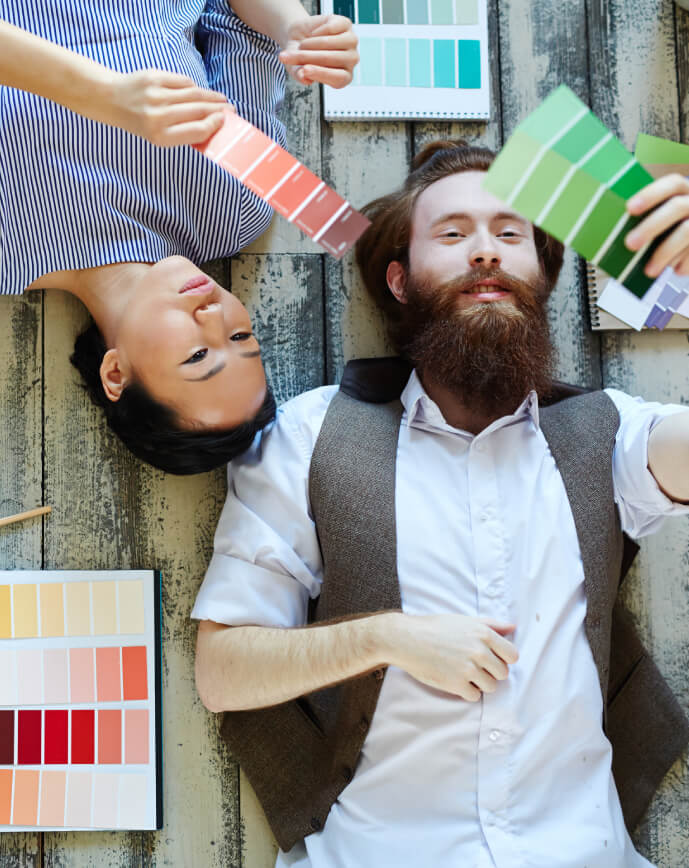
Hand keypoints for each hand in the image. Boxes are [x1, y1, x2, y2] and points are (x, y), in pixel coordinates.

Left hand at [104, 69, 230, 146]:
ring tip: (222, 100)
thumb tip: (215, 127)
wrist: (112, 101)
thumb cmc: (142, 123)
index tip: (224, 121)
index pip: (197, 131)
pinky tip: (200, 92)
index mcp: (160, 136)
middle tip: (231, 110)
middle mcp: (158, 116)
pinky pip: (183, 82)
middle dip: (218, 110)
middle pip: (198, 111)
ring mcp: (156, 95)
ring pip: (194, 94)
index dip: (214, 125)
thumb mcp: (160, 137)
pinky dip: (193, 87)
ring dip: (211, 97)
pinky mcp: (154, 77)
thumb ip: (184, 133)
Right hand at [279, 14, 358, 88]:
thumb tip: (303, 76)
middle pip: (329, 59)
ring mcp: (351, 42)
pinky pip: (330, 28)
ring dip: (309, 44)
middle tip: (290, 56)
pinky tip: (313, 34)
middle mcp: (351, 60)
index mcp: (344, 77)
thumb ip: (300, 76)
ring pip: (328, 43)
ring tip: (301, 46)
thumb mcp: (296, 70)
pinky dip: (316, 31)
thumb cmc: (302, 58)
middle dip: (306, 57)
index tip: (304, 70)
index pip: (338, 77)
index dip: (320, 73)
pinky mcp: (346, 24)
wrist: (300, 37)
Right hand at [385, 613, 517, 700]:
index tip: (492, 659)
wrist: (406, 639)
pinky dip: (467, 692)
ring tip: (464, 673)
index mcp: (483, 634)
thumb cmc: (435, 627)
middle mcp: (479, 651)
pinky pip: (475, 697)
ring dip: (480, 683)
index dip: (504, 659)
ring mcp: (468, 669)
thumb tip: (513, 627)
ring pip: (491, 687)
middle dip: (491, 672)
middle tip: (474, 666)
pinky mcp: (456, 684)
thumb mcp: (464, 620)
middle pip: (502, 673)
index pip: (513, 655)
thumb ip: (492, 624)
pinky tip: (456, 680)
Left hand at [625, 174, 688, 276]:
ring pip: (687, 232)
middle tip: (630, 244)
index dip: (650, 195)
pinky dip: (682, 264)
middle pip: (677, 207)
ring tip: (649, 270)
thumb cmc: (669, 228)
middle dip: (651, 226)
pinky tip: (672, 269)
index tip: (630, 208)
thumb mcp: (661, 216)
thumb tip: (613, 229)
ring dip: (664, 253)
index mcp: (683, 192)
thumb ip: (645, 217)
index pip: (671, 184)